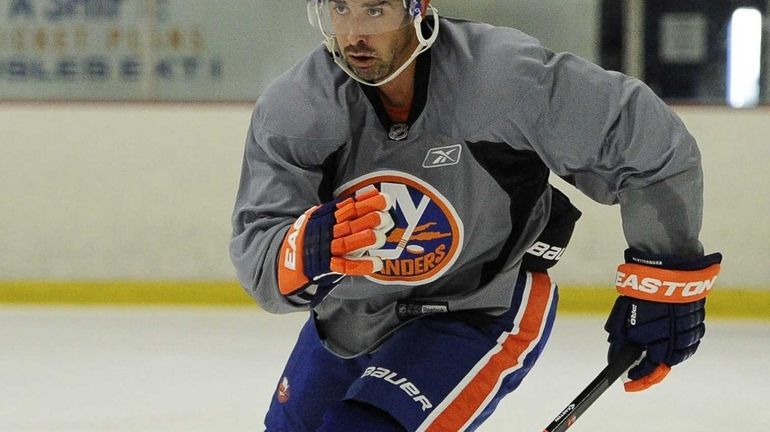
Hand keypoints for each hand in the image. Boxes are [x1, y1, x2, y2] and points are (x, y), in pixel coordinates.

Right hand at [277, 189, 393, 300]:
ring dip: (364, 240)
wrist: (285, 259)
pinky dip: (361, 265)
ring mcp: (326, 250)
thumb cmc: (310, 236)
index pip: (348, 207)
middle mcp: (326, 232)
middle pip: (349, 224)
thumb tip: (366, 196)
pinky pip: (345, 266)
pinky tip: (377, 263)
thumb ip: (337, 209)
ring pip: (347, 243)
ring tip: (380, 237)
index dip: (366, 202)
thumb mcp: (317, 217)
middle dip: (367, 219)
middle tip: (385, 216)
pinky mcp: (326, 266)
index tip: (384, 199)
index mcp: (325, 217)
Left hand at [604, 248, 721, 391]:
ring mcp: (691, 329)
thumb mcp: (624, 320)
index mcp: (661, 345)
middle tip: (640, 368)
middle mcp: (679, 342)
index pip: (649, 370)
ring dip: (667, 354)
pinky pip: (690, 337)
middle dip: (653, 368)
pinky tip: (669, 337)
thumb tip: (615, 357)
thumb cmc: (642, 295)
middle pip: (667, 364)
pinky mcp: (698, 317)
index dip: (637, 378)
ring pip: (682, 351)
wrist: (667, 270)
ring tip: (653, 352)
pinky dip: (680, 340)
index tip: (628, 382)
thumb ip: (621, 341)